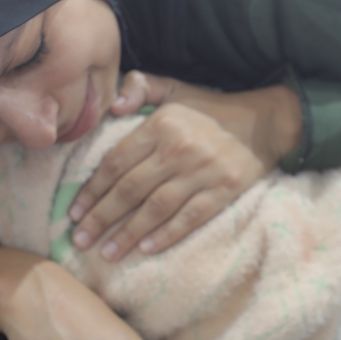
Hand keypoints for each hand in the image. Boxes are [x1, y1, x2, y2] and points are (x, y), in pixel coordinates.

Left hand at [68, 71, 300, 261]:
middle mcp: (178, 149)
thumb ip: (140, 86)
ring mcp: (202, 172)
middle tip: (80, 239)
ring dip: (128, 233)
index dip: (93, 189)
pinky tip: (146, 249)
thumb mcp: (175, 88)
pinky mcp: (223, 191)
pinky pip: (189, 218)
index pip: (116, 162)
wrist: (266, 122)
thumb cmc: (211, 109)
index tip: (74, 211)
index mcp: (161, 124)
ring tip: (107, 253)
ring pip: (155, 208)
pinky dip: (167, 235)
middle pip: (130, 189)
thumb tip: (114, 105)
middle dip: (101, 217)